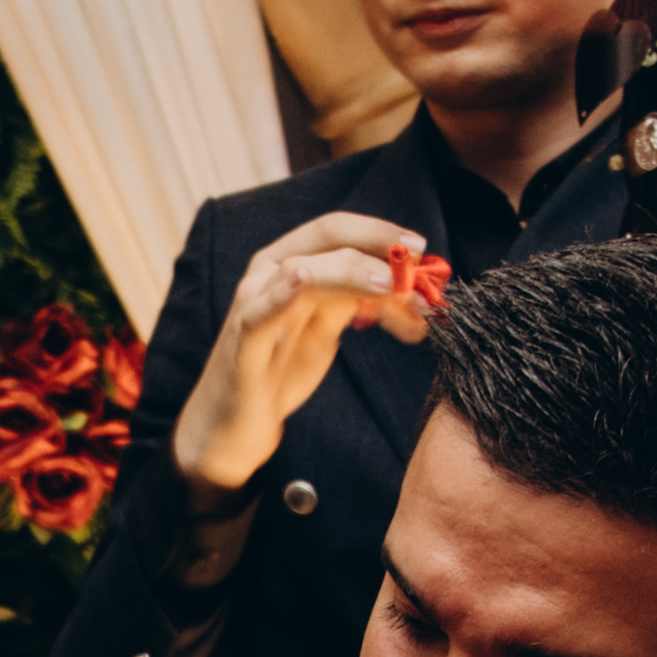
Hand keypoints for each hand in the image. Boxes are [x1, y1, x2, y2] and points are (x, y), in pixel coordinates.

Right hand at [167, 214, 445, 497]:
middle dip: (376, 245)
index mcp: (287, 263)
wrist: (234, 426)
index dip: (380, 231)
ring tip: (389, 286)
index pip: (337, 230)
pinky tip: (305, 281)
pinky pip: (260, 313)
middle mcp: (266, 273)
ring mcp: (251, 305)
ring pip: (301, 270)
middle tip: (416, 265)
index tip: (422, 248)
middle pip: (324, 239)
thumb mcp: (324, 329)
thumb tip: (408, 286)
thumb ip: (355, 301)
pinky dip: (282, 294)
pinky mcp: (242, 343)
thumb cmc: (278, 372)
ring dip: (350, 272)